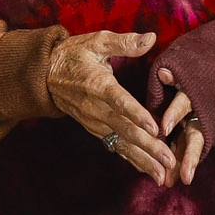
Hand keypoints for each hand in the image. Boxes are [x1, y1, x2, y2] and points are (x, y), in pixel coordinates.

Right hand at [47, 28, 170, 180]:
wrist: (45, 75)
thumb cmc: (74, 55)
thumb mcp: (96, 42)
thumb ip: (124, 42)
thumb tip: (151, 38)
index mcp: (98, 85)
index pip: (119, 101)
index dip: (137, 115)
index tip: (155, 128)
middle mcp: (96, 108)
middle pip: (125, 129)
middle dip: (149, 147)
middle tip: (169, 160)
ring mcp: (95, 122)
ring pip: (122, 144)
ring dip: (143, 160)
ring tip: (163, 176)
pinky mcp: (96, 130)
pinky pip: (116, 147)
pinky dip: (134, 161)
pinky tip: (150, 172)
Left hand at [154, 69, 206, 184]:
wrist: (200, 79)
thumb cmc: (183, 74)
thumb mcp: (179, 72)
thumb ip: (171, 76)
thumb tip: (164, 73)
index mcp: (190, 93)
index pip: (182, 105)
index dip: (174, 115)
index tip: (164, 128)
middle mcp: (197, 113)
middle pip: (195, 136)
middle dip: (189, 156)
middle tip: (185, 177)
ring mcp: (196, 126)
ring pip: (191, 148)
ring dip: (184, 165)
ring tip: (175, 182)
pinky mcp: (192, 134)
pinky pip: (184, 150)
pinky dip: (179, 165)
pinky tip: (169, 180)